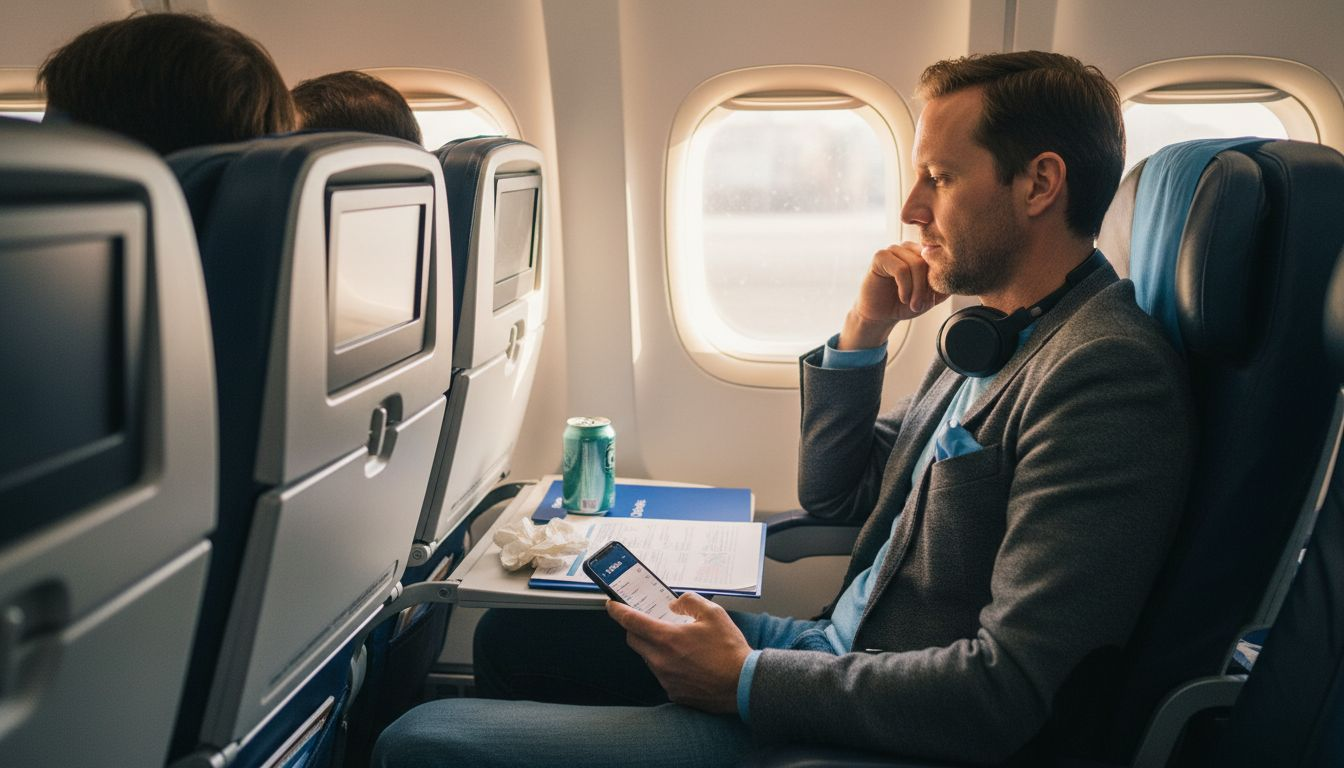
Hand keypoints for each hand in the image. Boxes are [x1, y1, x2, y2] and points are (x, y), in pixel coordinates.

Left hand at [606, 592, 750, 714]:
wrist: (743, 684)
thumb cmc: (729, 651)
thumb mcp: (713, 614)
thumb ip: (690, 602)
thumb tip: (676, 604)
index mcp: (667, 639)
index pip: (631, 622)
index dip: (618, 611)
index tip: (612, 605)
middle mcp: (661, 660)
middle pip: (634, 640)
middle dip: (635, 628)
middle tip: (648, 621)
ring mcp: (666, 678)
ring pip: (648, 658)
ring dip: (654, 647)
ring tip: (677, 643)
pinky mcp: (674, 692)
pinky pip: (662, 674)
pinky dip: (667, 664)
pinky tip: (686, 661)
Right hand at [840, 242, 948, 348]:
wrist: (881, 315)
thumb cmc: (904, 304)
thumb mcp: (931, 296)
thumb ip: (945, 285)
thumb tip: (963, 274)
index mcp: (922, 252)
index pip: (939, 257)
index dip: (938, 280)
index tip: (932, 299)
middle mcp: (909, 247)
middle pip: (929, 260)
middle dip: (927, 286)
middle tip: (922, 304)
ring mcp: (894, 250)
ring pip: (916, 264)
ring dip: (917, 289)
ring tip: (913, 304)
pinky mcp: (880, 257)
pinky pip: (900, 269)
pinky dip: (905, 286)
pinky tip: (903, 297)